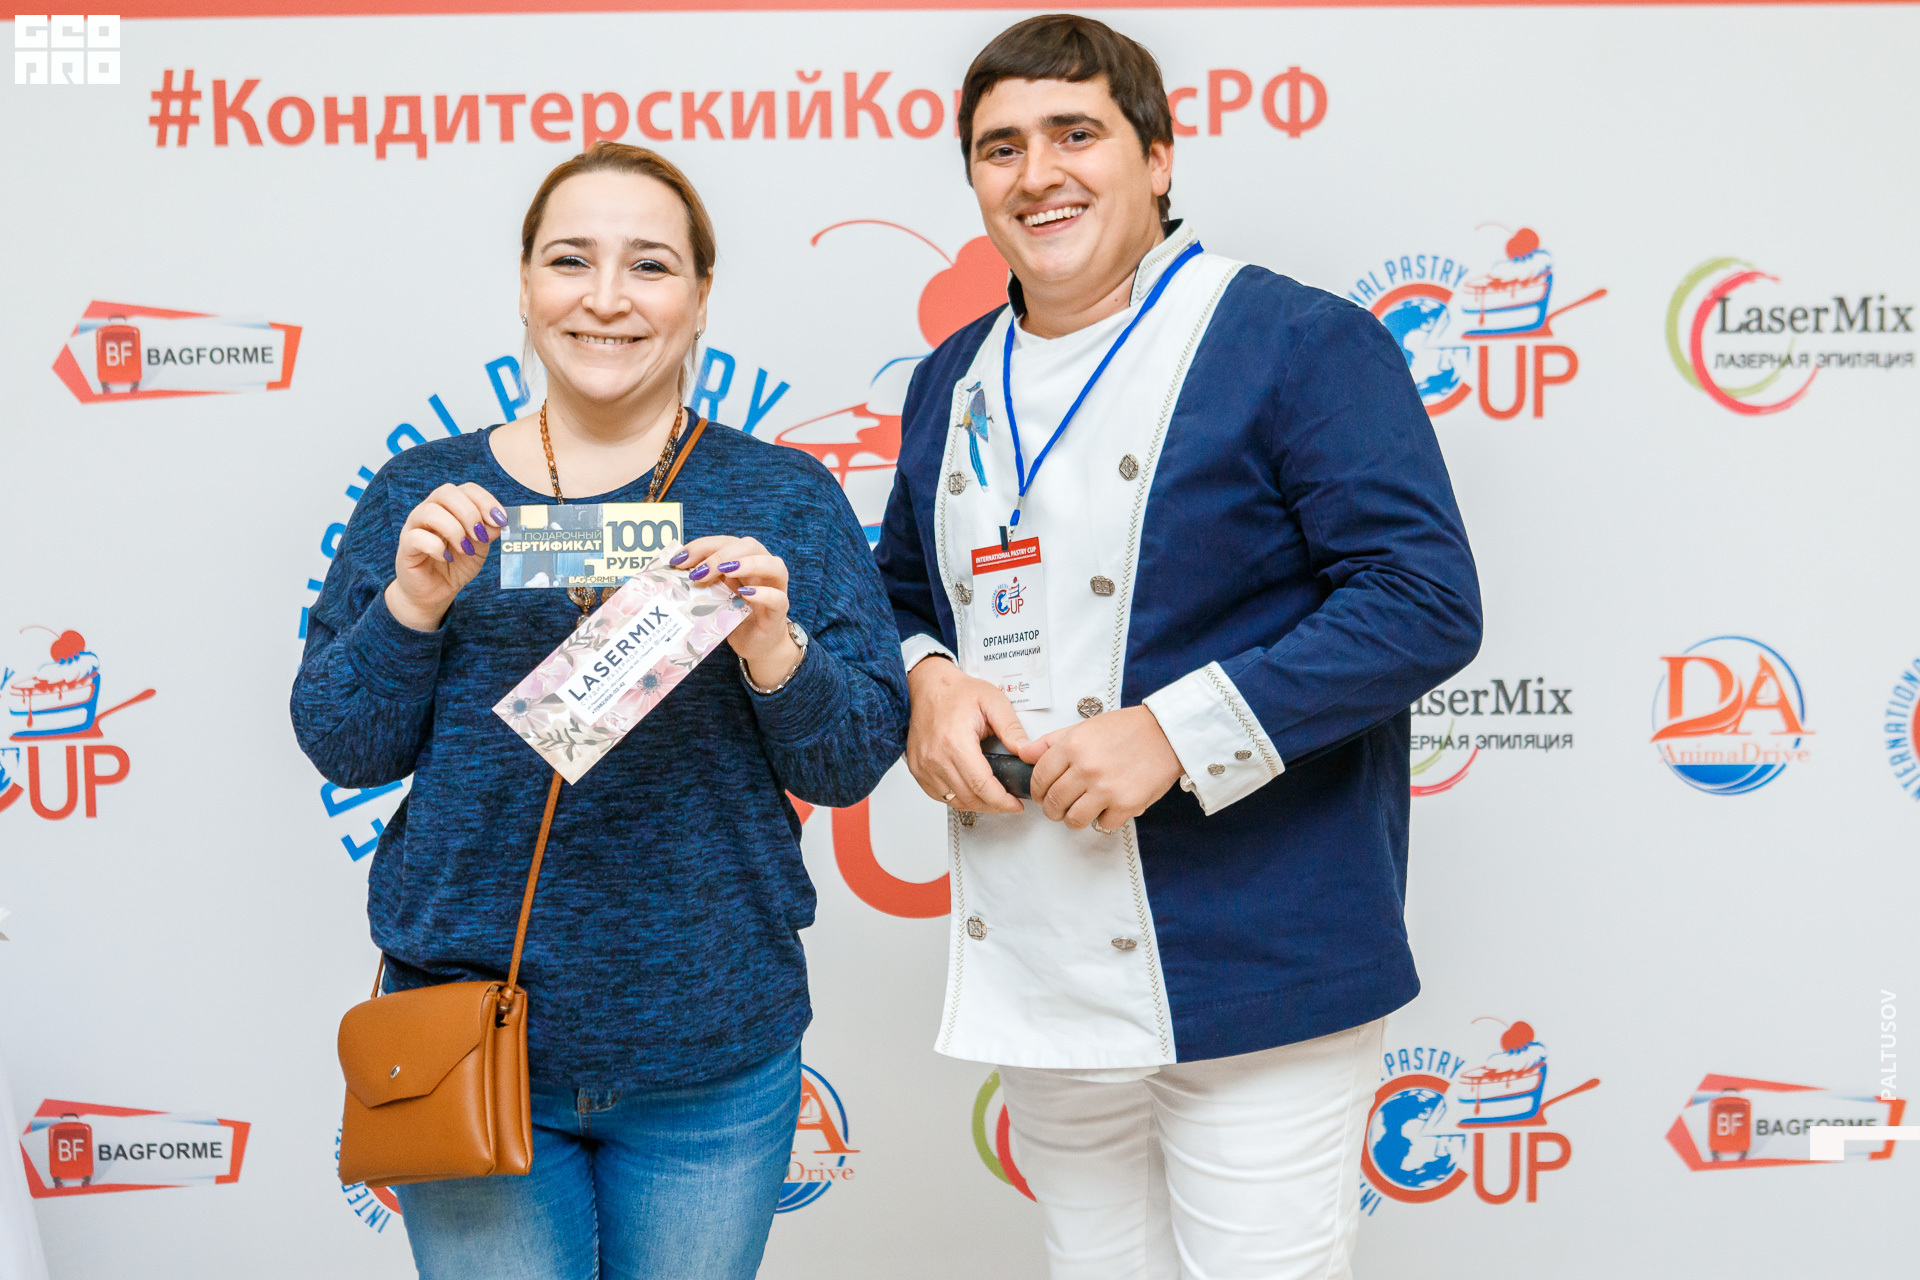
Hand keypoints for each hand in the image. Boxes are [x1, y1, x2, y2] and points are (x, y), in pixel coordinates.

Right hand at [387, 483, 508, 631]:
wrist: (435, 591)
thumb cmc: (456, 565)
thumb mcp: (479, 548)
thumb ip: (488, 533)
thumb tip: (497, 523)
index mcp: (451, 506)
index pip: (467, 489)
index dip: (485, 500)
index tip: (500, 520)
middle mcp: (430, 510)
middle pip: (446, 492)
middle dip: (469, 513)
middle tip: (480, 536)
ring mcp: (415, 526)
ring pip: (430, 511)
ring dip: (454, 530)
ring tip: (465, 549)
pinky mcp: (406, 546)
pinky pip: (417, 537)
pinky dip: (436, 547)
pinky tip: (447, 558)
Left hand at [671, 536, 797, 687]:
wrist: (756, 643)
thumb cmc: (734, 616)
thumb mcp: (714, 595)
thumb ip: (703, 580)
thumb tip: (675, 569)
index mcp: (745, 560)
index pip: (726, 542)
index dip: (702, 546)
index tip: (679, 560)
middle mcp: (763, 568)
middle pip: (749, 546)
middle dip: (721, 554)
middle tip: (698, 572)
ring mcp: (775, 588)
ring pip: (773, 565)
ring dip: (747, 564)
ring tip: (724, 571)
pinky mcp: (779, 612)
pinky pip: (777, 598)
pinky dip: (763, 594)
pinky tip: (745, 595)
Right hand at [905, 657, 1031, 814]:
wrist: (928, 685)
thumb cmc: (957, 692)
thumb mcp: (993, 701)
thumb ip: (1012, 728)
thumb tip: (1026, 752)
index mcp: (955, 742)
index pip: (982, 785)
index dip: (1002, 801)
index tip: (1015, 805)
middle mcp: (936, 757)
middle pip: (969, 798)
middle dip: (994, 805)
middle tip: (1009, 802)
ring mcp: (923, 765)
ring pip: (954, 800)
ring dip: (977, 804)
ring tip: (992, 797)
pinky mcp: (917, 769)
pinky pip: (939, 795)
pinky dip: (958, 798)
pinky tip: (971, 791)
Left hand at [1023, 705, 1181, 831]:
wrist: (1166, 734)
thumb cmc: (1125, 730)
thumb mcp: (1083, 727)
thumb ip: (1051, 743)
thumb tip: (1024, 754)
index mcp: (1072, 747)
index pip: (1039, 778)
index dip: (1037, 790)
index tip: (1042, 794)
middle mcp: (1086, 768)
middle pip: (1053, 803)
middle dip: (1052, 809)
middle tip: (1059, 807)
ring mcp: (1106, 789)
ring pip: (1073, 820)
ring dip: (1074, 818)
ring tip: (1082, 809)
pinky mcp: (1126, 805)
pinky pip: (1103, 825)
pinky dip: (1103, 820)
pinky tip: (1108, 807)